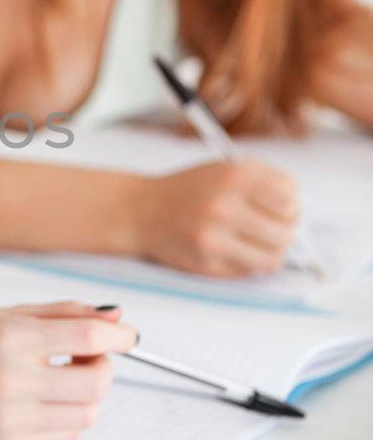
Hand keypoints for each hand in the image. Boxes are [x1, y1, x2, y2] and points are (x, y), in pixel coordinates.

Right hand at [0, 302, 136, 439]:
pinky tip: (47, 401)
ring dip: (88, 394)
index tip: (127, 336)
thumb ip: (66, 314)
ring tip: (64, 379)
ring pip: (87, 414)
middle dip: (103, 366)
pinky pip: (66, 435)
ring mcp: (10, 417)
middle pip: (95, 382)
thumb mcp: (11, 315)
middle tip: (88, 357)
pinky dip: (68, 416)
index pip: (87, 336)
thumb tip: (116, 316)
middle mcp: (11, 379)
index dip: (118, 335)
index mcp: (11, 337)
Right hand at [131, 160, 297, 275]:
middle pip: (286, 231)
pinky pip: (250, 270)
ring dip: (272, 252)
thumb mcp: (225, 168)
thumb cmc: (190, 190)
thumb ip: (264, 182)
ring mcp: (215, 236)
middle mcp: (225, 205)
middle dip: (285, 232)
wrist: (142, 211)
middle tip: (272, 230)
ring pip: (273, 256)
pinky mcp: (207, 261)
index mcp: (234, 176)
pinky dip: (252, 264)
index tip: (281, 210)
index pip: (289, 199)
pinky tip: (239, 252)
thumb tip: (298, 211)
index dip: (290, 207)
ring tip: (259, 244)